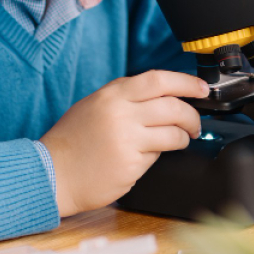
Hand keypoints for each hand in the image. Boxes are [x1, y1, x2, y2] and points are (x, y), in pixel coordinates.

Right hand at [39, 71, 208, 216]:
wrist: (51, 174)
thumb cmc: (72, 142)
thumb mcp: (94, 106)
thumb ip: (125, 99)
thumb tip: (161, 98)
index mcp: (112, 94)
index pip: (159, 80)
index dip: (186, 83)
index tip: (201, 89)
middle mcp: (121, 113)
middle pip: (173, 106)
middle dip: (192, 115)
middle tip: (195, 123)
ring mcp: (127, 139)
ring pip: (173, 133)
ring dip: (183, 137)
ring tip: (180, 140)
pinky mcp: (131, 164)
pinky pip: (157, 156)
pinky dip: (158, 155)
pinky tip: (145, 157)